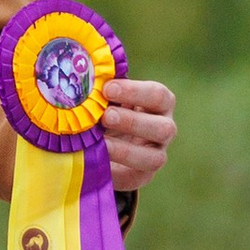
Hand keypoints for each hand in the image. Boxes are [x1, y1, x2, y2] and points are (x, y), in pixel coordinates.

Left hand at [104, 78, 174, 192]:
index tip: (107, 88)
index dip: (134, 92)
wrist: (108, 139)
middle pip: (163, 128)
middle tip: (105, 116)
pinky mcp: (143, 175)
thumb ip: (103, 88)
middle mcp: (164, 128)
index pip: (157, 95)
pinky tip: (99, 159)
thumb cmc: (109, 108)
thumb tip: (85, 74)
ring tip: (102, 142)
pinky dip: (117, 168)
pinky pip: (137, 175)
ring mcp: (157, 154)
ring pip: (155, 157)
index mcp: (160, 103)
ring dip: (126, 150)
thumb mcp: (108, 97)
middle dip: (133, 122)